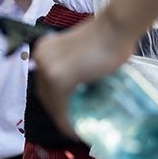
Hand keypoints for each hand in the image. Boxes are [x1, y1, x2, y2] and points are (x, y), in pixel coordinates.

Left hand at [30, 16, 138, 137]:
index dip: (56, 102)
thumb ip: (75, 71)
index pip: (45, 83)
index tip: (69, 114)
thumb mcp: (82, 54)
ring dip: (64, 119)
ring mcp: (48, 69)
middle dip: (59, 112)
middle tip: (74, 123)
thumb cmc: (108, 37)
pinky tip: (77, 130)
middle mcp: (41, 58)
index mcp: (44, 50)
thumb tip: (81, 93)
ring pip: (52, 104)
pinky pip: (60, 109)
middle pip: (46, 95)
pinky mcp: (58, 80)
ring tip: (77, 130)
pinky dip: (67, 122)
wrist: (116, 27)